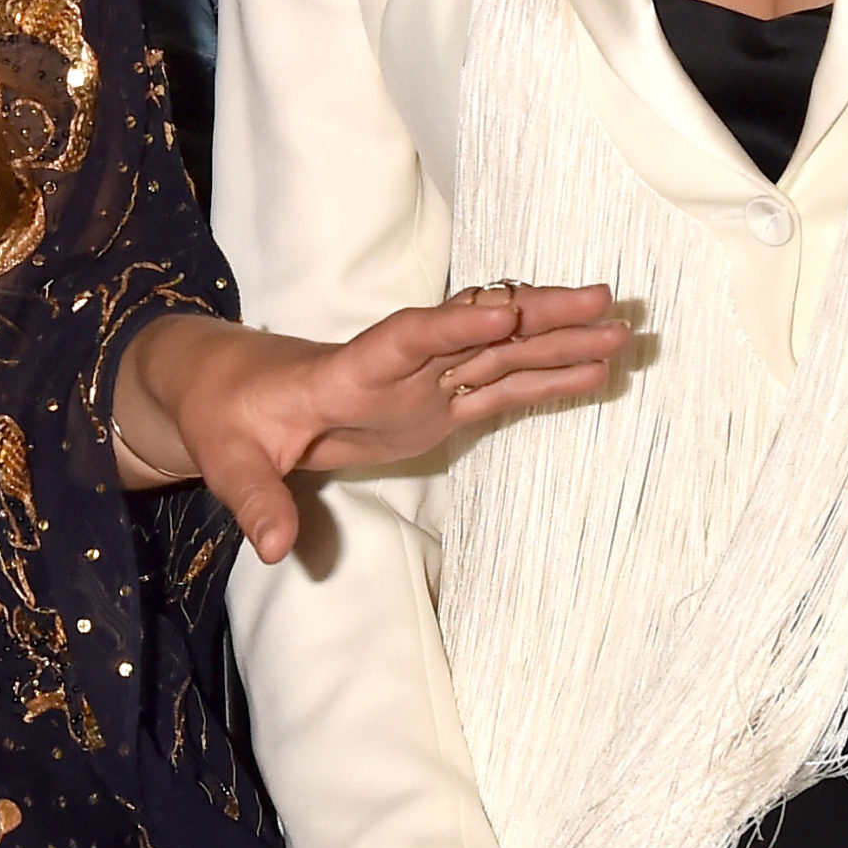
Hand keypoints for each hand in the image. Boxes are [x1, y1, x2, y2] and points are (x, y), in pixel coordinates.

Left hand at [116, 286, 628, 563]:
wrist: (228, 387)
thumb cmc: (226, 413)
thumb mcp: (225, 456)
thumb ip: (254, 497)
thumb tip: (276, 547)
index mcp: (347, 371)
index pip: (405, 339)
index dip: (451, 325)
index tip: (501, 312)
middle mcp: (396, 368)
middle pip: (473, 334)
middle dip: (535, 318)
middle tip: (601, 300)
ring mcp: (420, 384)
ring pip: (498, 355)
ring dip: (557, 342)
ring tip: (621, 330)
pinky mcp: (433, 405)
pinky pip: (497, 388)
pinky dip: (544, 380)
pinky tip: (592, 372)